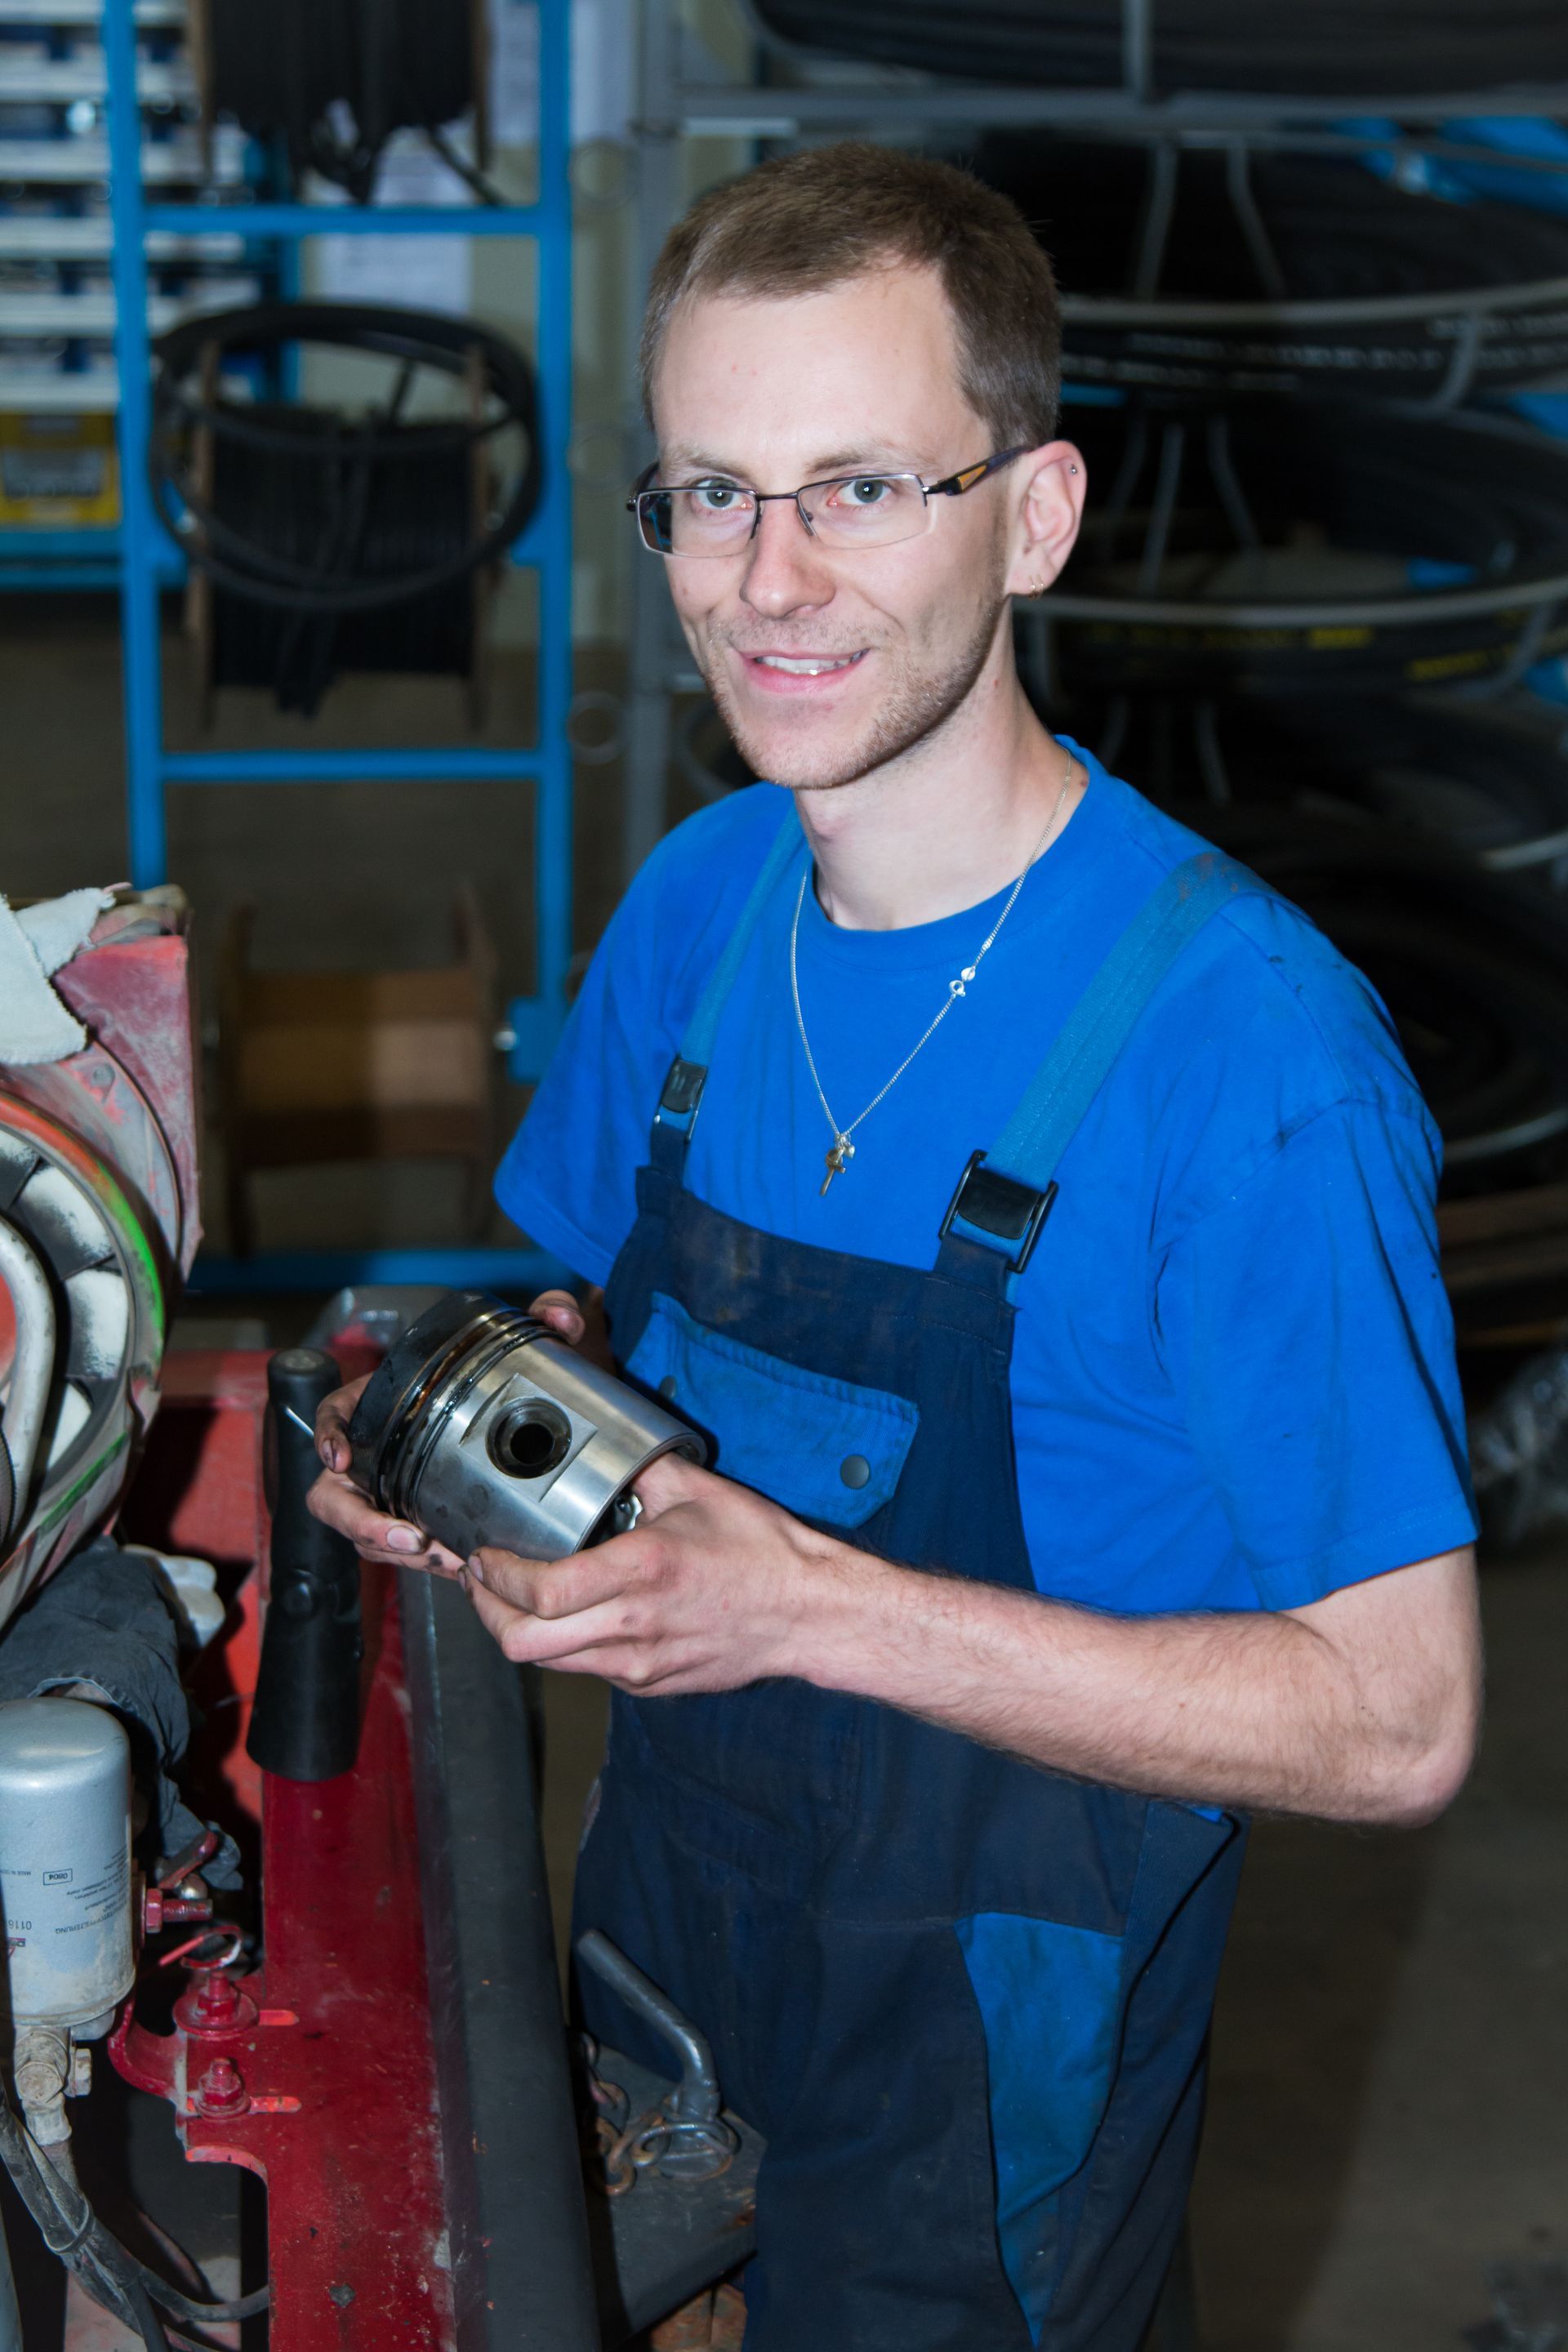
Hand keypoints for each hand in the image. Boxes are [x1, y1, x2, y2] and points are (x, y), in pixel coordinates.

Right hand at [304, 1290, 598, 1574]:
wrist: (532, 1418)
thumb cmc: (510, 1378)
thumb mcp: (529, 1345)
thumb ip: (546, 1316)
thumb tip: (559, 1316)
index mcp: (382, 1406)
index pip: (333, 1415)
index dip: (326, 1436)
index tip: (338, 1458)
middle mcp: (375, 1456)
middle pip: (334, 1498)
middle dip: (364, 1524)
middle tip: (410, 1536)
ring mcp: (391, 1495)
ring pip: (368, 1536)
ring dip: (401, 1553)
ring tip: (444, 1559)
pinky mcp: (416, 1525)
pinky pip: (404, 1553)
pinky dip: (427, 1563)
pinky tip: (460, 1566)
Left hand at [461, 1451, 883, 1693]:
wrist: (808, 1614)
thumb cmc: (762, 1550)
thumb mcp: (699, 1490)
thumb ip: (639, 1469)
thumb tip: (600, 1450)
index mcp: (641, 1571)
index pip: (540, 1592)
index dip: (494, 1577)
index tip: (482, 1555)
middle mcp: (633, 1626)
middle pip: (524, 1644)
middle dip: (487, 1612)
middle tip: (482, 1580)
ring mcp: (639, 1665)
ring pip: (547, 1663)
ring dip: (520, 1630)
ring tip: (515, 1596)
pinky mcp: (649, 1685)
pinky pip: (585, 1669)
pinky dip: (564, 1644)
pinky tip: (572, 1614)